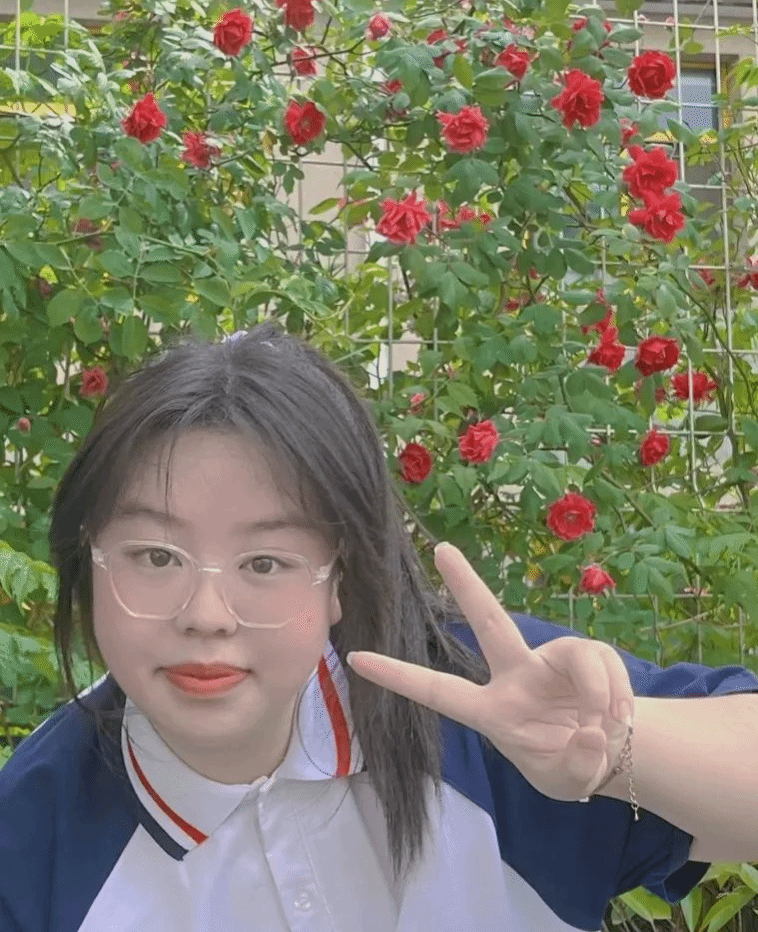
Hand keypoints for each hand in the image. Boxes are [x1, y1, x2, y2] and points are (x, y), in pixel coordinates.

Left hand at [347, 542, 633, 801]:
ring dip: (599, 691)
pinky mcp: (586, 655)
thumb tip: (594, 728)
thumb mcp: (566, 779)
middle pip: (490, 622)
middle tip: (442, 548)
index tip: (354, 658)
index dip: (399, 676)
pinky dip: (617, 691)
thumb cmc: (570, 763)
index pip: (437, 691)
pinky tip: (621, 716)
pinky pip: (602, 662)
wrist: (612, 753)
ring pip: (576, 656)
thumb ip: (577, 762)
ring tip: (609, 724)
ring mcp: (550, 661)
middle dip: (468, 584)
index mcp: (492, 711)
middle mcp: (515, 676)